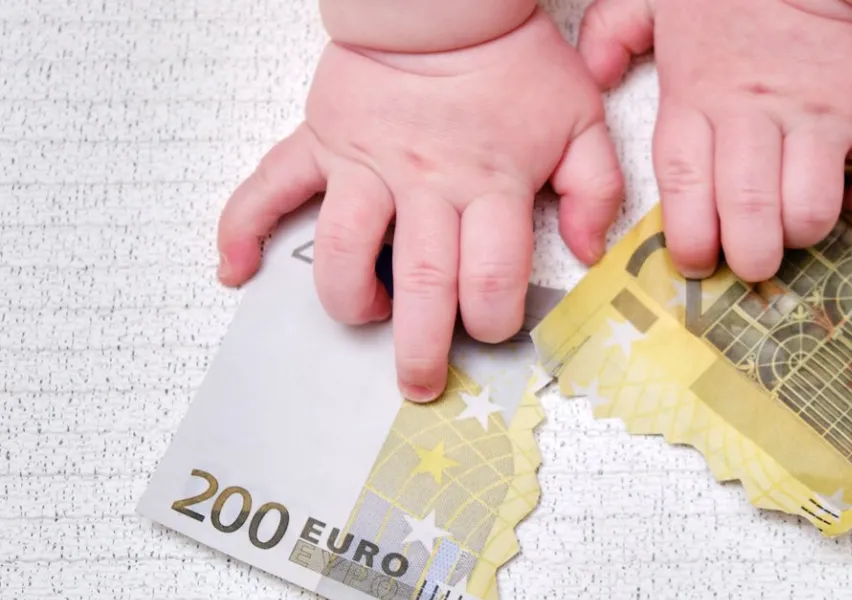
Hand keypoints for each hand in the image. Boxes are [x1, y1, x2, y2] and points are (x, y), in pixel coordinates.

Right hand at [216, 9, 623, 400]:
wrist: (448, 2)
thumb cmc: (513, 60)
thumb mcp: (580, 118)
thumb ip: (595, 188)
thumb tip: (588, 251)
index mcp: (492, 183)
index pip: (492, 276)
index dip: (493, 318)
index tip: (490, 329)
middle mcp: (426, 183)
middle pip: (422, 283)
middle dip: (420, 347)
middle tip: (421, 383)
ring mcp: (366, 165)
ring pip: (341, 251)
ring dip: (347, 301)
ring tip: (363, 317)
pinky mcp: (322, 142)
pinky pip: (269, 186)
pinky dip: (242, 227)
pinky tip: (236, 269)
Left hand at [578, 0, 851, 280]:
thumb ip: (614, 30)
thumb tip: (597, 73)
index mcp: (698, 96)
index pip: (684, 187)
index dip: (690, 238)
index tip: (696, 260)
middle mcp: (756, 115)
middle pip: (748, 211)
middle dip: (748, 255)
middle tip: (750, 262)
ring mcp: (820, 115)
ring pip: (811, 207)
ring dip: (804, 234)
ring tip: (797, 230)